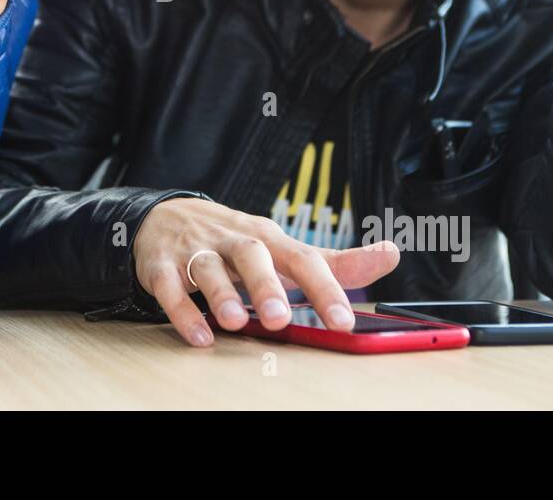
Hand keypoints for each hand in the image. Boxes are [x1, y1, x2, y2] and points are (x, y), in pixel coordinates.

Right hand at [131, 198, 400, 346]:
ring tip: (232, 322)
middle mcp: (234, 242)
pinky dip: (181, 310)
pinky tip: (198, 335)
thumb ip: (335, 262)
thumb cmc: (235, 241)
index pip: (302, 259)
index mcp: (269, 239)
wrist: (165, 217)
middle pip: (252, 255)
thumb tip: (391, 254)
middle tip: (279, 318)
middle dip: (264, 285)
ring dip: (220, 293)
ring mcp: (196, 251)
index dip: (324, 289)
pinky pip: (168, 286)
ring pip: (207, 267)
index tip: (343, 321)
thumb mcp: (282, 248)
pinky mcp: (162, 265)